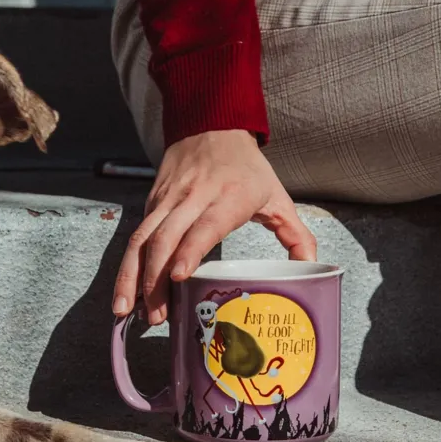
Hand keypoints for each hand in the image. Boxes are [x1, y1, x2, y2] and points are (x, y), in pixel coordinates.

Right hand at [112, 129, 316, 324]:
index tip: (178, 276)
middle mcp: (193, 197)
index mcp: (229, 196)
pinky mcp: (152, 202)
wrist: (210, 124)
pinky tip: (127, 294)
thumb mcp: (277, 196)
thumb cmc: (246, 168)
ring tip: (128, 312)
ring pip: (141, 239)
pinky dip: (128, 267)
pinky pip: (135, 236)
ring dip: (132, 277)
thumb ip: (297, 235)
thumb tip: (313, 269)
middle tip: (158, 317)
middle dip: (155, 280)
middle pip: (164, 238)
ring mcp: (168, 199)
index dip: (189, 250)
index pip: (204, 225)